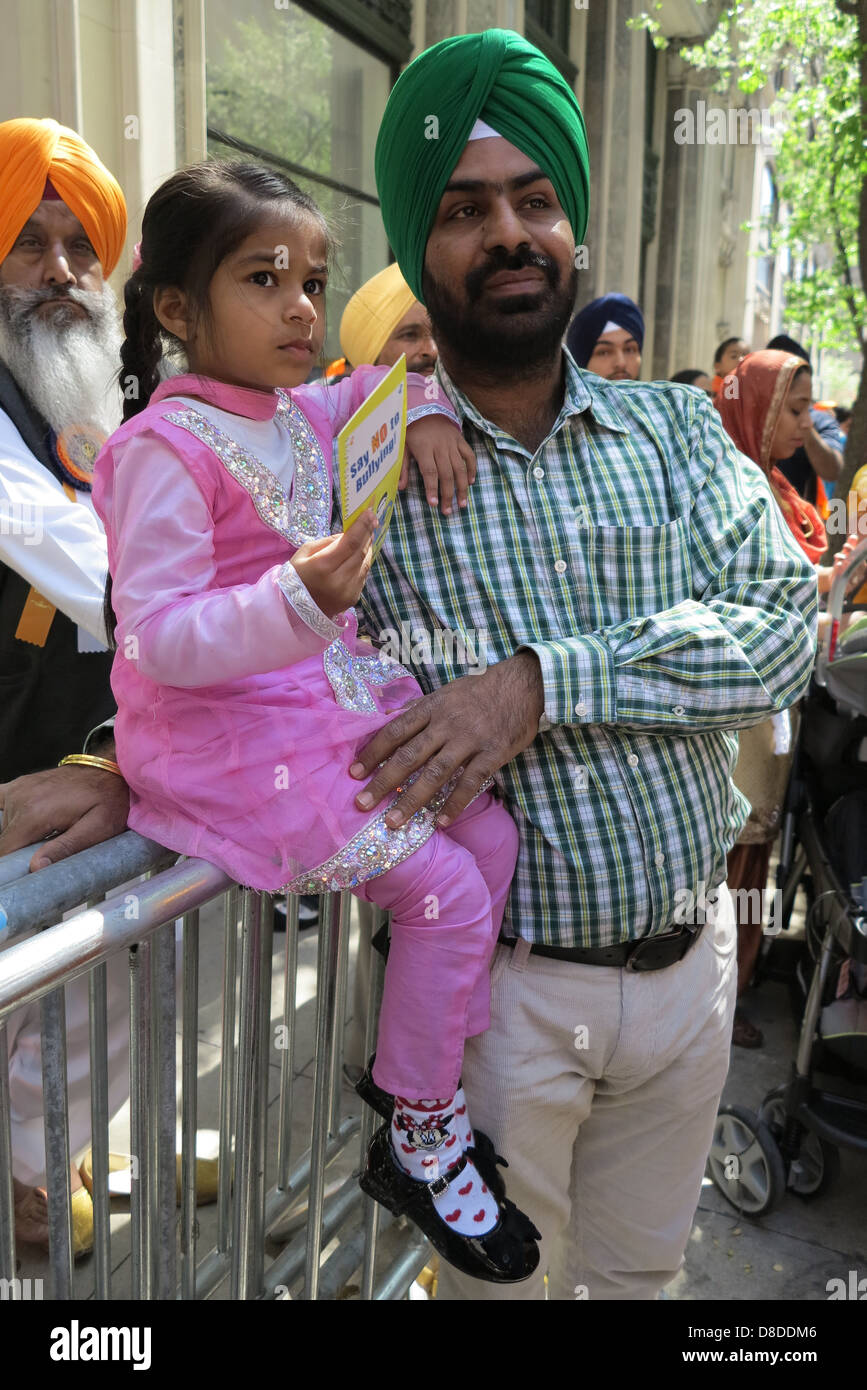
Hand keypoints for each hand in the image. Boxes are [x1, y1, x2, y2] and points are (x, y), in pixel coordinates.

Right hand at [0, 764, 129, 870]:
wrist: (110, 770)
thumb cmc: (107, 801)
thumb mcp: (96, 830)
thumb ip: (65, 848)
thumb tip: (35, 867)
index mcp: (35, 814)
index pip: (4, 850)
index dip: (13, 866)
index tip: (30, 867)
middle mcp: (20, 799)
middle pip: (3, 840)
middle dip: (17, 852)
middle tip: (46, 849)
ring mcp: (17, 789)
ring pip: (1, 825)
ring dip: (15, 835)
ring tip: (44, 834)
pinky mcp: (19, 785)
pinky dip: (3, 816)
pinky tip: (19, 825)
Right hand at [290, 510, 375, 616]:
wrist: (294, 609)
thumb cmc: (296, 576)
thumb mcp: (304, 552)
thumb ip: (328, 542)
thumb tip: (348, 534)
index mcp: (322, 566)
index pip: (350, 543)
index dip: (362, 526)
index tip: (369, 513)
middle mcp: (338, 580)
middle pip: (361, 552)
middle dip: (367, 535)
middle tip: (371, 521)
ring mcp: (348, 592)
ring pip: (365, 564)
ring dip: (367, 548)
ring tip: (366, 536)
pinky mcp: (353, 598)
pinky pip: (363, 575)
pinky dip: (363, 562)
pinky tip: (360, 555)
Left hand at [349, 651, 543, 826]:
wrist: (523, 685)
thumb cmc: (480, 691)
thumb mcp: (445, 692)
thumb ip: (418, 709)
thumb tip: (386, 718)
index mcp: (432, 707)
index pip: (395, 731)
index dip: (373, 753)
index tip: (354, 773)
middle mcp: (446, 724)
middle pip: (408, 756)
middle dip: (383, 781)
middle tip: (362, 804)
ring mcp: (469, 740)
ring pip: (435, 774)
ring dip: (412, 800)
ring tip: (393, 822)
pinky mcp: (492, 754)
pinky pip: (470, 783)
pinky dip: (454, 804)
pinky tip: (440, 822)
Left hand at [401, 417, 476, 514]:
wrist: (425, 408)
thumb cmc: (410, 430)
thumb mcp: (402, 446)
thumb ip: (402, 467)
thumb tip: (400, 488)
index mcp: (424, 448)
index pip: (430, 472)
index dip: (432, 489)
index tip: (433, 504)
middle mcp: (440, 447)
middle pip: (446, 474)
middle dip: (447, 494)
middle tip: (448, 511)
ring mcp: (452, 443)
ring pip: (460, 468)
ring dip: (462, 487)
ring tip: (462, 504)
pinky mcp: (460, 440)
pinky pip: (469, 456)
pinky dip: (472, 469)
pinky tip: (471, 482)